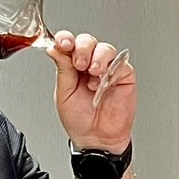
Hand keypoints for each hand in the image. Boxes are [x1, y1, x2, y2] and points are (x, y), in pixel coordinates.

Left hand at [48, 31, 135, 153]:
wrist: (96, 139)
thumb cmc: (80, 119)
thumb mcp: (64, 93)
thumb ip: (62, 69)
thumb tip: (55, 49)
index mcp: (72, 65)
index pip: (69, 43)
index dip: (66, 39)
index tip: (63, 43)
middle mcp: (90, 63)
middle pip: (87, 41)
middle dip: (82, 49)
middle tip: (79, 63)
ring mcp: (108, 68)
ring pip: (105, 48)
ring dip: (97, 58)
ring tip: (93, 73)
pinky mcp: (124, 75)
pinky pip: (120, 63)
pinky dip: (111, 69)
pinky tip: (103, 82)